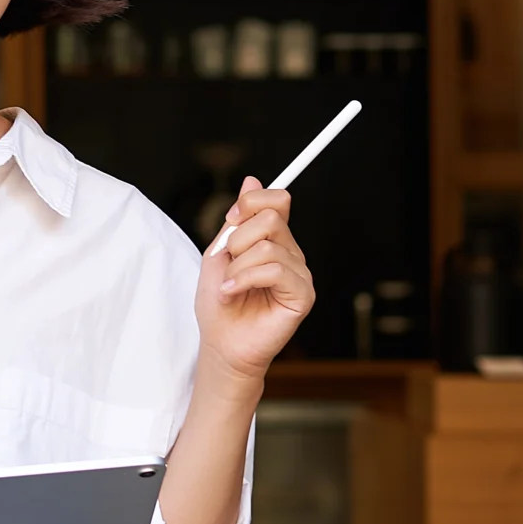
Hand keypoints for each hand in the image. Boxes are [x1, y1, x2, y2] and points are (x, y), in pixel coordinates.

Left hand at [195, 177, 315, 389]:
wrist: (221, 344)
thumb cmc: (219, 304)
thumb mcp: (219, 253)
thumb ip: (237, 220)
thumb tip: (252, 179)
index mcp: (273, 241)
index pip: (277, 200)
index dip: (252, 201)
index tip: (232, 218)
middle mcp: (291, 254)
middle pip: (271, 217)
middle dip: (239, 239)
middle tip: (228, 264)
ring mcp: (300, 274)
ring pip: (269, 246)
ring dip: (237, 267)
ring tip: (229, 287)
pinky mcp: (303, 295)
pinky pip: (277, 269)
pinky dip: (246, 279)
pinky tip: (233, 293)